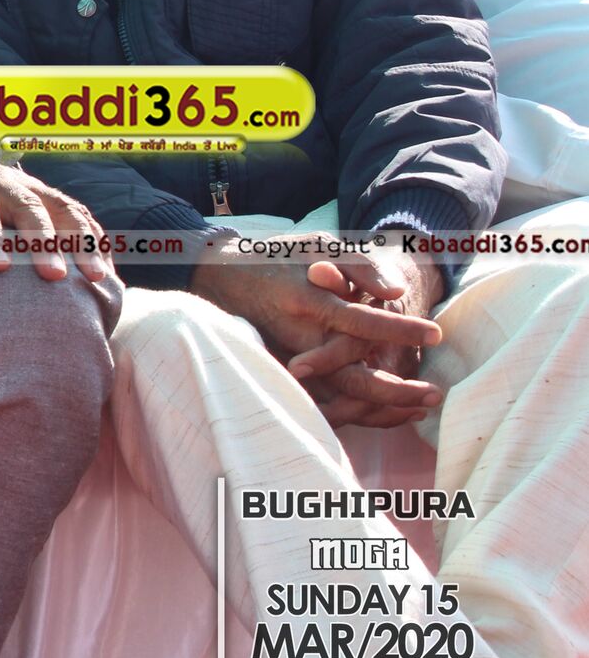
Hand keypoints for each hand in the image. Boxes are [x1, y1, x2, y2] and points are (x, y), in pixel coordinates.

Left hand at [0, 150, 111, 280]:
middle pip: (26, 203)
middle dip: (42, 239)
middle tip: (54, 276)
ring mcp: (27, 182)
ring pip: (60, 204)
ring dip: (80, 239)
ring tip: (95, 276)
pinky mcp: (45, 194)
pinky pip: (76, 211)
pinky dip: (93, 236)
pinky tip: (106, 264)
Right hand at [190, 238, 443, 427]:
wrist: (221, 275)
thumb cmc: (276, 256)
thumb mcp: (317, 245)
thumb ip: (358, 266)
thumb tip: (395, 292)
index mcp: (309, 303)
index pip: (361, 323)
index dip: (399, 329)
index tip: (436, 333)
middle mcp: (299, 338)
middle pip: (352, 377)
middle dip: (397, 391)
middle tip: (436, 395)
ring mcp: (290, 360)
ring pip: (338, 398)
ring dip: (382, 408)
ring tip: (419, 409)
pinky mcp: (285, 372)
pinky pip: (323, 403)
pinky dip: (357, 411)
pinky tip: (386, 411)